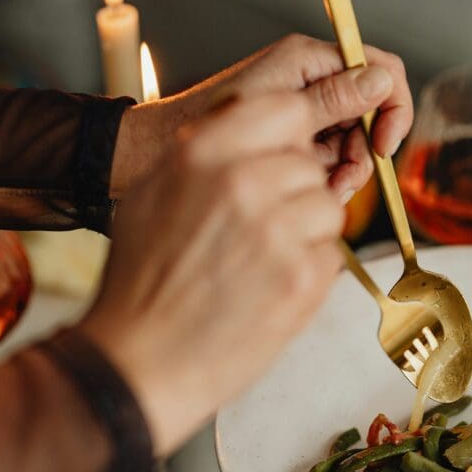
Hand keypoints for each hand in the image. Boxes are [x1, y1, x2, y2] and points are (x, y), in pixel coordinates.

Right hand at [80, 71, 395, 454]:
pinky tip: (268, 290)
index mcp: (203, 152)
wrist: (139, 362)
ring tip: (260, 264)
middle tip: (260, 231)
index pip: (288, 109)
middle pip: (311, 165)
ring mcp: (279, 231)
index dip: (298, 131)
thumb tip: (256, 132)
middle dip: (295, 194)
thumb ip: (209, 153)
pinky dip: (310, 274)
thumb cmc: (142, 283)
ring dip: (307, 234)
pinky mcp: (304, 279)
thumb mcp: (154, 193)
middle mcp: (244, 182)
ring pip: (328, 209)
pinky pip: (333, 256)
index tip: (295, 151)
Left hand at [114, 34, 411, 202]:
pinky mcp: (296, 146)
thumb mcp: (276, 110)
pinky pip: (331, 164)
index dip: (392, 106)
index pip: (380, 69)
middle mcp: (311, 85)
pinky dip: (327, 183)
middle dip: (363, 152)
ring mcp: (306, 117)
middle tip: (342, 182)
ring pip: (354, 145)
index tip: (382, 144)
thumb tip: (382, 81)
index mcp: (308, 61)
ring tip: (322, 192)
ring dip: (345, 174)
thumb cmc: (204, 124)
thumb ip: (332, 97)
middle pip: (371, 115)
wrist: (158, 156)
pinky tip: (309, 195)